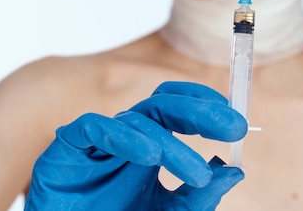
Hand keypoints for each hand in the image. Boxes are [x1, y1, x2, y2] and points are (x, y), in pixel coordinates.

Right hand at [24, 81, 247, 210]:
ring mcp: (97, 140)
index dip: (205, 106)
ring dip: (171, 145)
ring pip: (136, 120)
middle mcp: (125, 136)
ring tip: (198, 174)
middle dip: (200, 111)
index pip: (177, 108)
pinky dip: (123, 136)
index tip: (236, 122)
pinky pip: (93, 127)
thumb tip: (235, 172)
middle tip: (234, 126)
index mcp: (148, 146)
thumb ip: (196, 197)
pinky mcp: (66, 148)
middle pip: (162, 104)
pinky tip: (149, 154)